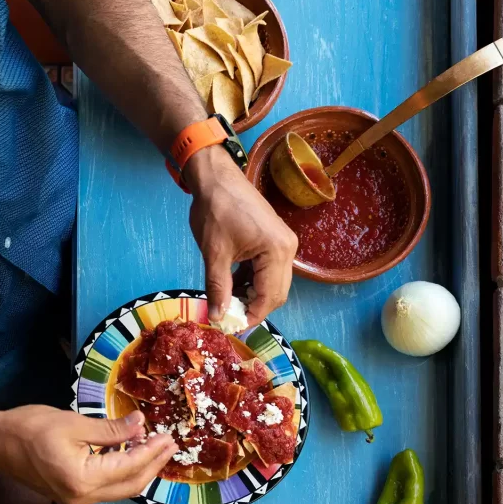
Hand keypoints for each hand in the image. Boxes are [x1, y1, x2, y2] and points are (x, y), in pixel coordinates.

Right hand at [0, 407, 176, 503]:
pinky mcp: (73, 495)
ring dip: (140, 468)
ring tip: (156, 446)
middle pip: (130, 485)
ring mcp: (77, 500)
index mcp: (82, 480)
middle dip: (153, 465)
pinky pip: (107, 486)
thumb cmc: (29, 428)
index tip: (169, 437)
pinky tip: (132, 452)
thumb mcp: (74, 423)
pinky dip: (123, 471)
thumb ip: (111, 429)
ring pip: (120, 489)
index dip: (152, 452)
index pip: (129, 468)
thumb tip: (141, 424)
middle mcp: (82, 497)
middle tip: (171, 444)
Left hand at [186, 146, 297, 325]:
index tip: (230, 326)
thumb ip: (218, 288)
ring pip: (274, 284)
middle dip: (254, 308)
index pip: (269, 297)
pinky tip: (235, 286)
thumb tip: (218, 318)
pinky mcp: (276, 241)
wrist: (217, 177)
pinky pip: (270, 271)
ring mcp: (284, 244)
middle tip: (229, 317)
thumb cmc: (215, 210)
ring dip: (254, 296)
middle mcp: (288, 249)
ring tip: (229, 302)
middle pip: (277, 293)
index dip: (251, 316)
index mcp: (277, 251)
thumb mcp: (214, 254)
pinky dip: (254, 282)